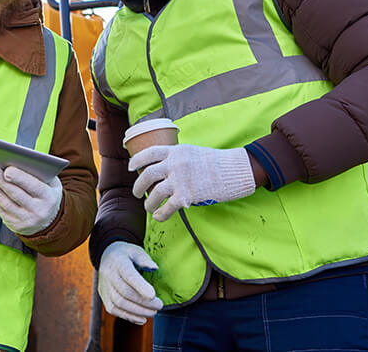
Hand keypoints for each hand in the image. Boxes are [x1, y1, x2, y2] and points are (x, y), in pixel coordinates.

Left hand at [0, 166, 62, 235]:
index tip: (7, 169)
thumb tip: (15, 161)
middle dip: (1, 181)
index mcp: (49, 198)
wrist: (48, 222)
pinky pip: (0, 210)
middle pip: (15, 194)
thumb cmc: (46, 194)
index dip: (19, 178)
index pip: (34, 186)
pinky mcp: (15, 226)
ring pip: (5, 203)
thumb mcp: (51, 184)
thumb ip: (38, 173)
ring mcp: (26, 220)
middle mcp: (38, 211)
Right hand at [97, 241, 162, 323]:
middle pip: (124, 292)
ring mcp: (104, 287)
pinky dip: (129, 316)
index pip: (128, 275)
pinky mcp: (104, 297)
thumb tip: (154, 268)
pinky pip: (114, 310)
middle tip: (159, 306)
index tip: (153, 295)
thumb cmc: (126, 254)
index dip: (140, 286)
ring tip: (153, 312)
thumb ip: (145, 259)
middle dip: (143, 302)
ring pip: (119, 304)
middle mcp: (108, 275)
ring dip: (138, 311)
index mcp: (118, 261)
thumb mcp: (136, 250)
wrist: (106, 256)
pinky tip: (142, 319)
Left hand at [130, 145, 255, 221]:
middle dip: (139, 186)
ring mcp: (180, 180)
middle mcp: (175, 164)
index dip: (137, 160)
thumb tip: (168, 169)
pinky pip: (167, 208)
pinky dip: (160, 214)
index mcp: (177, 151)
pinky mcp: (187, 196)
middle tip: (138, 193)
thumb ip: (179, 159)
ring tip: (149, 208)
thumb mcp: (194, 152)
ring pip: (154, 193)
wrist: (236, 170)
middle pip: (147, 174)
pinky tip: (159, 216)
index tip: (131, 168)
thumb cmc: (218, 163)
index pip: (149, 152)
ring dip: (148, 203)